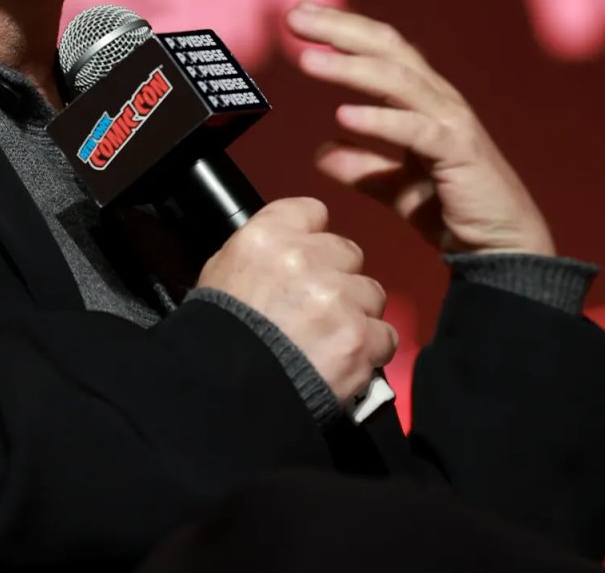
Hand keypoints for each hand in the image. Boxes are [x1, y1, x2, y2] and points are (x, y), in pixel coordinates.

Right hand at [196, 196, 396, 401]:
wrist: (227, 392)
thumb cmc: (219, 335)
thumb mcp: (222, 273)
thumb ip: (262, 252)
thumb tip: (287, 249)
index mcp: (267, 236)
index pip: (312, 211)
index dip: (312, 239)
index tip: (307, 259)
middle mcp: (305, 258)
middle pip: (347, 253)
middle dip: (337, 278)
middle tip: (316, 308)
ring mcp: (337, 298)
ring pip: (371, 294)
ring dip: (356, 314)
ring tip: (328, 340)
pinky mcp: (360, 337)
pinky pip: (385, 335)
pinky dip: (369, 350)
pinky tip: (344, 360)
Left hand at [287, 1, 555, 256]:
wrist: (502, 249)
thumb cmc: (454, 211)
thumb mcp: (396, 186)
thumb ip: (362, 166)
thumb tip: (321, 152)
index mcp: (424, 101)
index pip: (380, 51)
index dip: (342, 30)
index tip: (299, 16)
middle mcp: (439, 101)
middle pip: (388, 50)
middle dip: (340, 30)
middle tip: (295, 17)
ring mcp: (453, 123)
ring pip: (399, 81)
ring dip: (351, 67)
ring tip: (309, 61)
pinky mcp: (460, 153)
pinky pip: (416, 130)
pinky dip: (380, 120)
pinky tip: (344, 115)